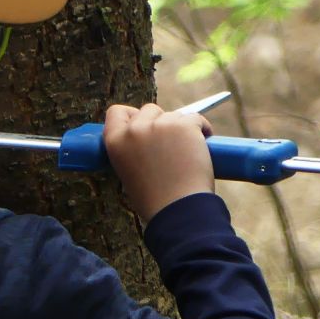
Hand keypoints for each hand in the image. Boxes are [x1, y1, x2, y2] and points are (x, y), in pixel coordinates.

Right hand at [103, 102, 214, 224]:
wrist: (177, 208)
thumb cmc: (153, 197)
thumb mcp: (127, 170)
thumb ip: (131, 149)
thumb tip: (148, 134)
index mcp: (114, 141)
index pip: (116, 112)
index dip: (131, 116)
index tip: (144, 125)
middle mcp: (134, 129)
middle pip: (148, 109)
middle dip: (159, 122)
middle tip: (169, 143)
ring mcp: (160, 125)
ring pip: (174, 114)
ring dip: (181, 127)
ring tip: (188, 150)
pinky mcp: (184, 125)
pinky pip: (195, 118)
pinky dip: (202, 128)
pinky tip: (204, 141)